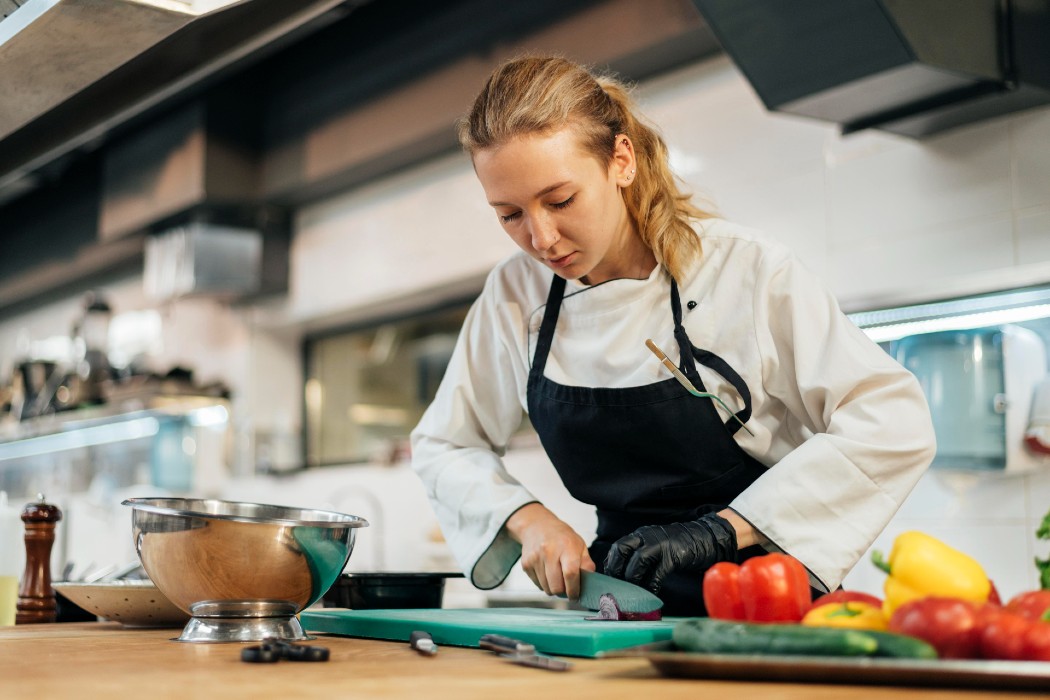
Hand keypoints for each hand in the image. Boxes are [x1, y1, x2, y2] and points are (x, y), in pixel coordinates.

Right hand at [506, 503, 594, 598]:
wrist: (537, 526)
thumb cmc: (561, 537)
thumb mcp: (579, 545)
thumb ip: (586, 563)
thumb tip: (591, 581)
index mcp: (566, 546)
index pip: (570, 574)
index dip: (574, 589)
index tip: (575, 595)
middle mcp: (549, 552)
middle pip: (556, 586)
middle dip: (563, 592)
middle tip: (567, 587)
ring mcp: (535, 558)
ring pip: (546, 588)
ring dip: (553, 588)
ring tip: (557, 577)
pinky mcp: (526, 564)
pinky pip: (537, 585)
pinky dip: (544, 583)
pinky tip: (547, 572)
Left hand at [603, 512, 736, 593]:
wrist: (705, 538)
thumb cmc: (677, 546)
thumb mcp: (655, 545)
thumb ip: (640, 555)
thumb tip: (624, 577)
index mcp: (641, 535)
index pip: (618, 547)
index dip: (611, 564)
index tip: (609, 580)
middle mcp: (647, 536)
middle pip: (622, 550)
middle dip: (616, 570)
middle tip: (617, 587)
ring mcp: (660, 545)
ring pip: (638, 561)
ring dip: (633, 580)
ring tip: (633, 593)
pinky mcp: (674, 556)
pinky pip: (657, 573)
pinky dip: (651, 586)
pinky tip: (651, 594)